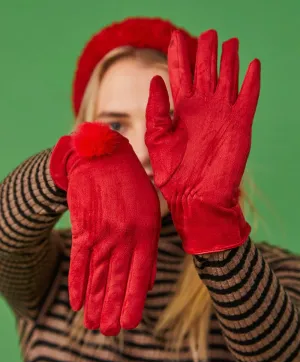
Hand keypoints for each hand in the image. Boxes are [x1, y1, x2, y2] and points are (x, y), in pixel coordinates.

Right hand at [50, 122, 160, 334]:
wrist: (102, 160)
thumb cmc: (132, 188)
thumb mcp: (151, 214)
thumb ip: (150, 249)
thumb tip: (150, 283)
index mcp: (145, 235)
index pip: (139, 277)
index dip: (133, 303)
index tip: (128, 324)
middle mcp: (124, 238)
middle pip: (116, 281)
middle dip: (112, 310)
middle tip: (108, 333)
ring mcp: (101, 234)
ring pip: (97, 276)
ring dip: (94, 303)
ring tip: (92, 325)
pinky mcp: (83, 228)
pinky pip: (78, 261)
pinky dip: (76, 282)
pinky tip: (75, 302)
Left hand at [145, 29, 260, 253]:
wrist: (196, 200)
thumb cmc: (173, 176)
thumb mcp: (158, 141)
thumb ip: (156, 111)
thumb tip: (155, 80)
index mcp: (181, 112)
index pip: (180, 76)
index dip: (179, 55)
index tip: (176, 36)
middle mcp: (202, 110)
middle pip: (205, 72)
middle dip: (205, 52)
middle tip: (207, 33)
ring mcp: (222, 116)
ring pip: (227, 79)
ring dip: (229, 61)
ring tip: (230, 41)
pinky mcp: (240, 125)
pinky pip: (248, 98)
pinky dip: (251, 82)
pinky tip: (253, 65)